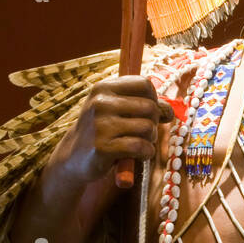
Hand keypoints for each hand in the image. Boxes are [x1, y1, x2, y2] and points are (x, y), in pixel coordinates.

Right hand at [56, 77, 174, 185]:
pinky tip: (139, 155)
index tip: (147, 112)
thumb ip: (144, 105)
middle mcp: (100, 103)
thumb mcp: (118, 111)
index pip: (145, 84)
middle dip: (154, 122)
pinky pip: (141, 147)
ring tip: (139, 143)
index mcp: (103, 88)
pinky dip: (146, 153)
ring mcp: (100, 125)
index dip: (154, 99)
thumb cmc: (102, 131)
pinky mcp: (103, 147)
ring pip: (148, 128)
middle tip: (144, 133)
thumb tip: (170, 111)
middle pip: (150, 107)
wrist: (74, 158)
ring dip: (150, 139)